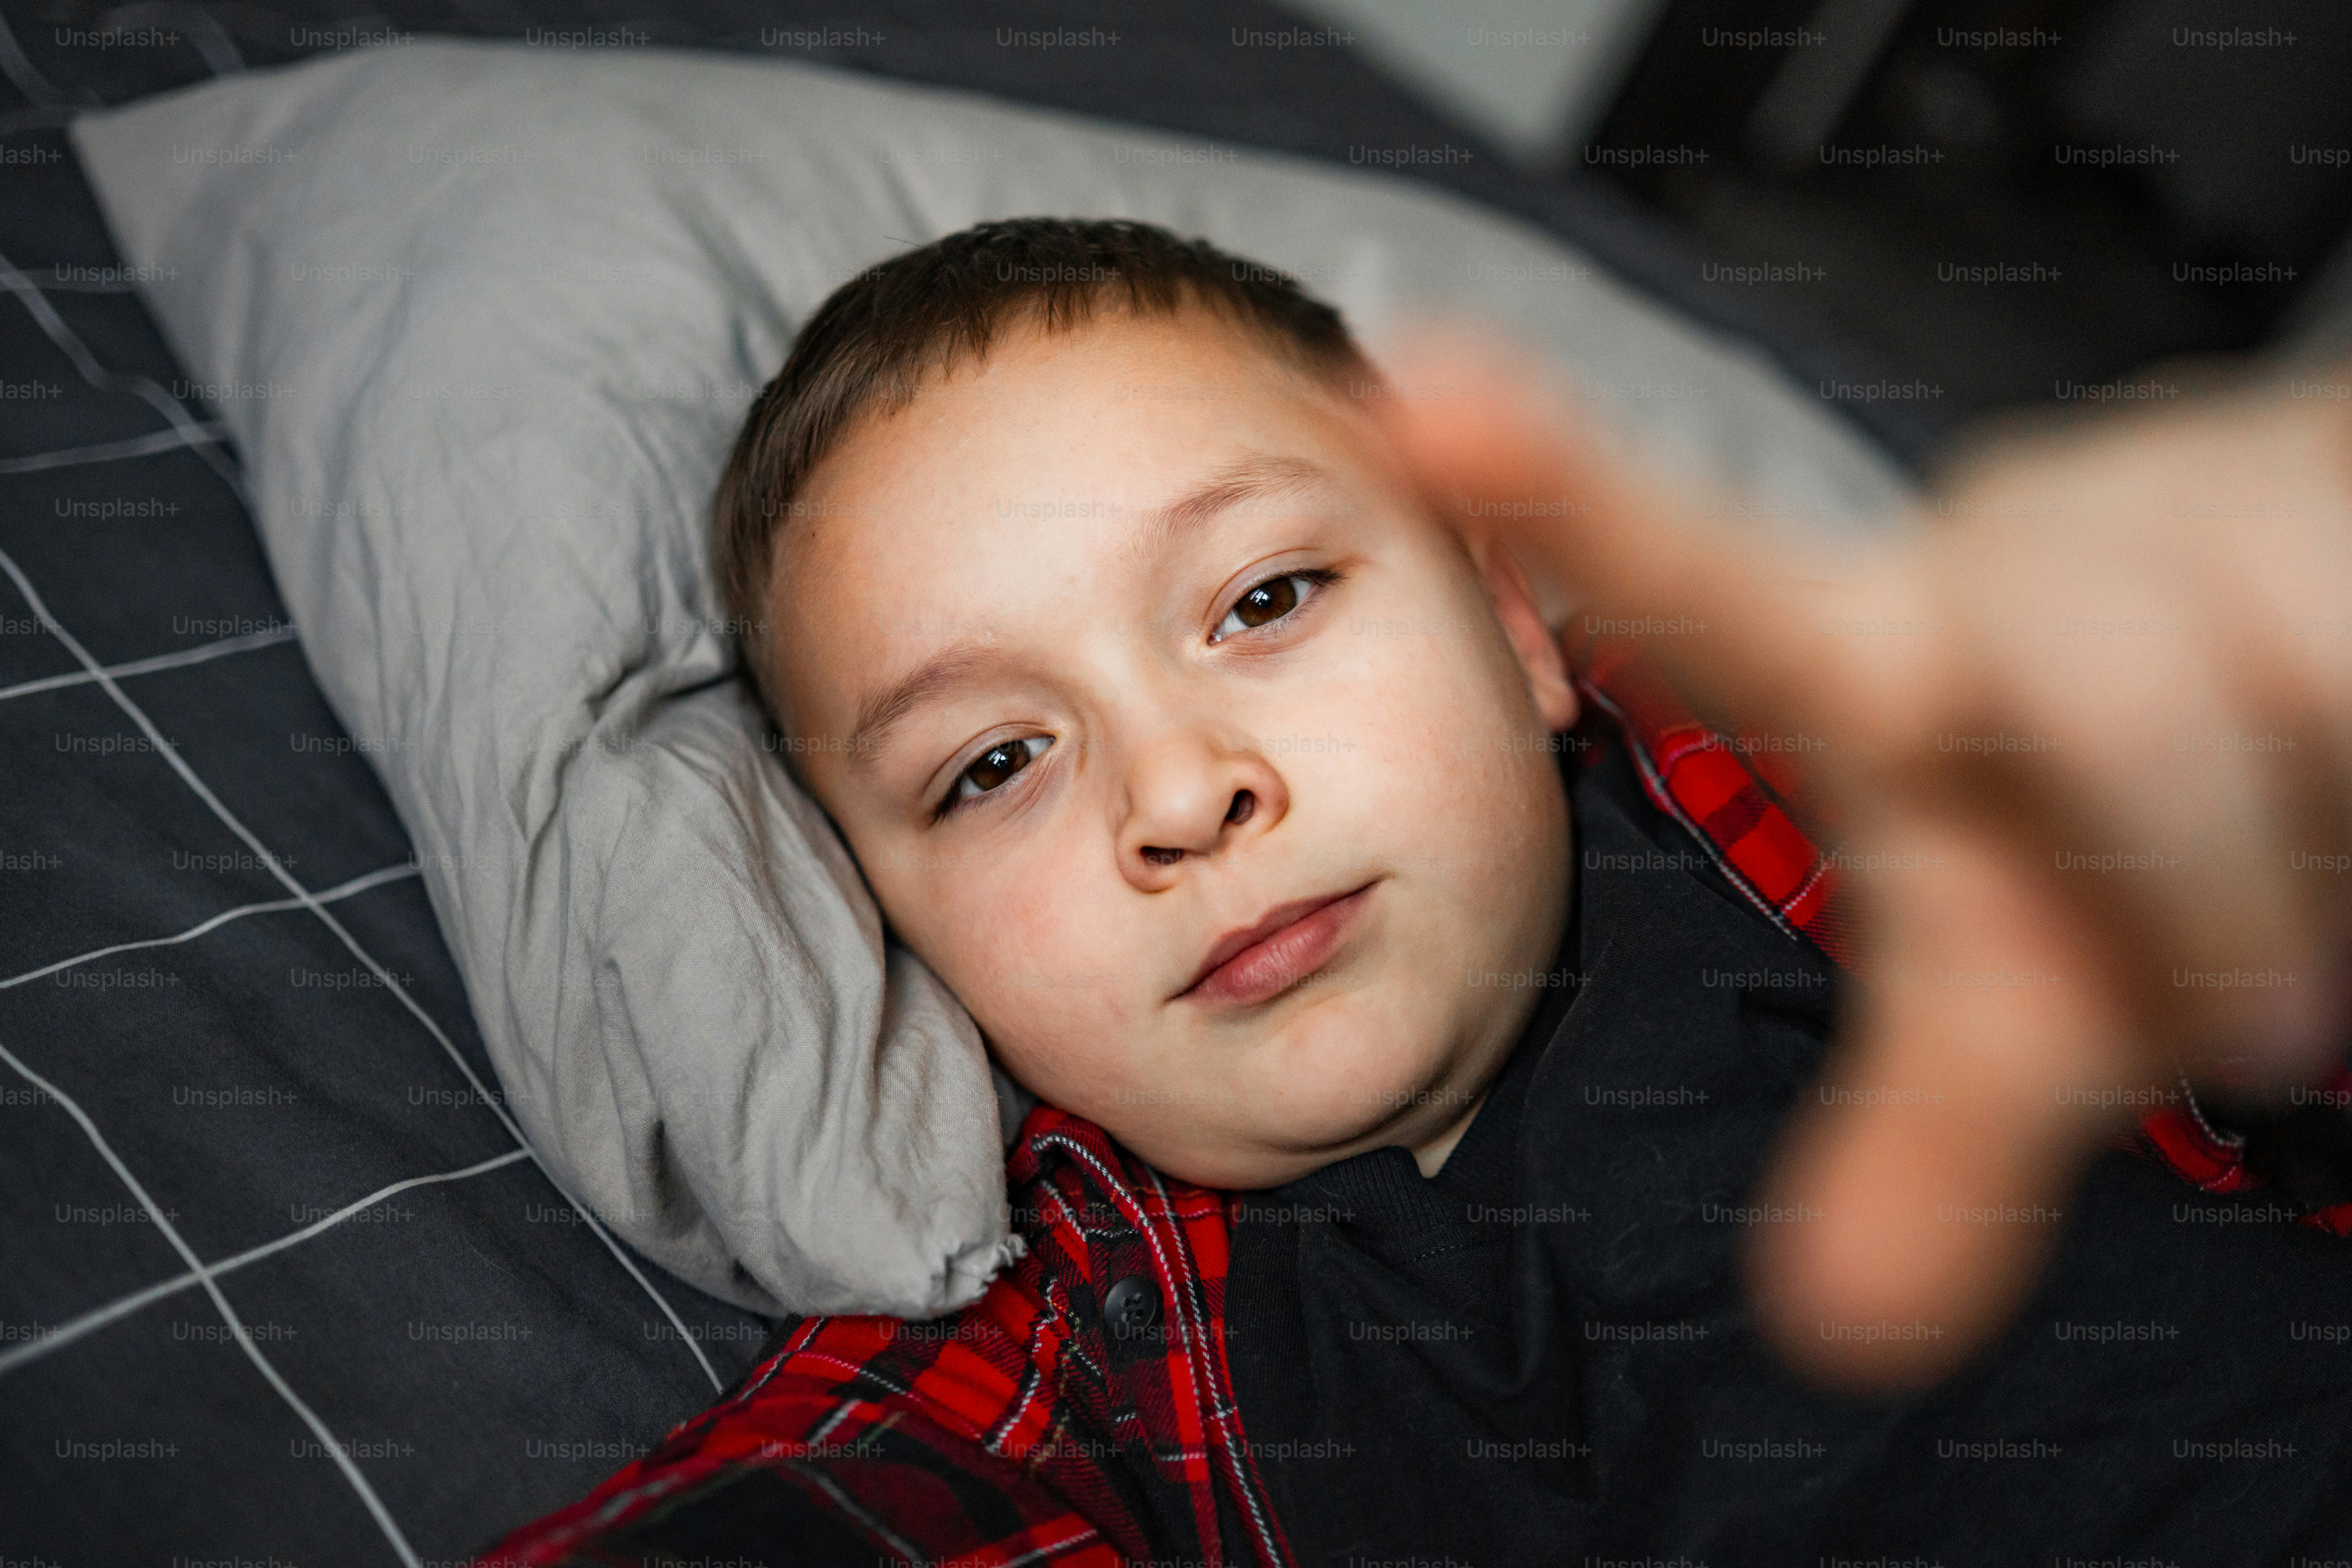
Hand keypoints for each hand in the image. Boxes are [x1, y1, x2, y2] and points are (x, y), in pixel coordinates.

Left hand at [1367, 327, 2351, 1387]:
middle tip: (2245, 1013)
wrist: (2346, 671)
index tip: (1412, 376)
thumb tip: (1839, 1323)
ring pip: (2269, 692)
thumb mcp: (2024, 994)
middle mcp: (2021, 573)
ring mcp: (2200, 523)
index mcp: (1888, 664)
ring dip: (2292, 876)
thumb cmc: (2134, 828)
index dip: (1558, 484)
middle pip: (2084, 697)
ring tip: (2293, 929)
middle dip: (2190, 883)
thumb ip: (1927, 1140)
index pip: (1694, 580)